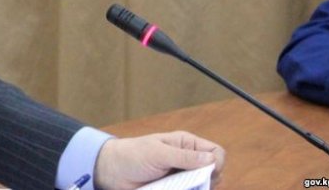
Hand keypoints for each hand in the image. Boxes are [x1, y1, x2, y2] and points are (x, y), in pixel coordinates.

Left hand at [93, 131, 224, 189]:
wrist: (112, 171)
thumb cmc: (133, 155)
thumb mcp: (158, 153)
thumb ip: (184, 157)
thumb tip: (211, 159)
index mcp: (186, 144)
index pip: (217, 153)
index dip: (216, 164)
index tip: (207, 173)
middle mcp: (188, 160)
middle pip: (215, 174)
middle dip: (208, 181)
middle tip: (191, 183)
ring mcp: (182, 177)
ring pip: (203, 187)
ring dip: (197, 189)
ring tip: (179, 188)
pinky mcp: (175, 189)